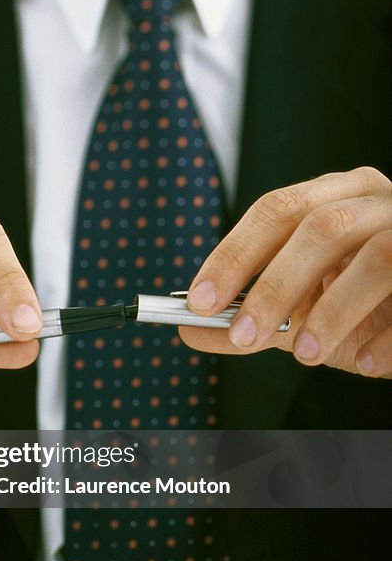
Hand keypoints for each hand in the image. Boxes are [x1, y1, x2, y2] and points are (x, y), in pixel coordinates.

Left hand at [179, 167, 391, 377]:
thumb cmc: (363, 304)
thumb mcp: (303, 310)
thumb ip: (252, 316)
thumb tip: (189, 330)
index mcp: (334, 197)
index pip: (275, 211)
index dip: (235, 255)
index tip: (201, 301)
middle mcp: (375, 201)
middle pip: (321, 228)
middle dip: (276, 284)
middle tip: (244, 334)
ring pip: (376, 257)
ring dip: (332, 311)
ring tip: (305, 354)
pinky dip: (388, 336)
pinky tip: (367, 363)